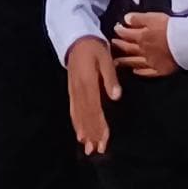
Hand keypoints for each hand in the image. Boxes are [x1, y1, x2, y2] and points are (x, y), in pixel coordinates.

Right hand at [65, 33, 117, 157]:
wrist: (75, 38)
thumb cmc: (93, 47)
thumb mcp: (105, 58)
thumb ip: (110, 78)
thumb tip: (116, 97)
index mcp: (88, 82)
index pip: (94, 108)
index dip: (99, 125)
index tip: (103, 139)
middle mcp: (78, 89)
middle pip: (86, 115)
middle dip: (91, 134)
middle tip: (96, 150)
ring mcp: (73, 91)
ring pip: (78, 115)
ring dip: (83, 132)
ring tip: (87, 147)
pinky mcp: (71, 90)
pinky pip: (73, 109)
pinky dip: (76, 123)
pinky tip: (79, 133)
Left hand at [113, 10, 178, 78]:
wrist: (186, 44)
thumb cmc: (171, 28)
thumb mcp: (153, 17)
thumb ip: (138, 19)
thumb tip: (125, 19)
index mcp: (141, 37)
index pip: (127, 34)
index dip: (120, 31)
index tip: (115, 29)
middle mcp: (143, 51)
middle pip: (128, 49)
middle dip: (119, 46)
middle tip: (112, 45)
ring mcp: (151, 62)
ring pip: (134, 62)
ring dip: (124, 61)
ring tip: (115, 62)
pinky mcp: (160, 70)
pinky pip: (148, 72)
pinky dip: (140, 72)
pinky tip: (135, 71)